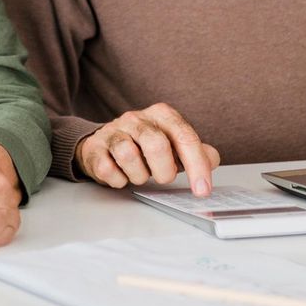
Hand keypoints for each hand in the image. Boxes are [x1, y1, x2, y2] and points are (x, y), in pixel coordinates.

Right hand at [74, 103, 219, 192]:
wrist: (104, 145)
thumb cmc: (145, 147)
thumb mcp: (173, 145)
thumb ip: (195, 151)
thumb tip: (211, 159)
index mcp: (161, 114)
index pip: (184, 136)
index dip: (196, 165)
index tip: (202, 190)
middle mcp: (135, 118)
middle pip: (156, 144)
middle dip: (164, 171)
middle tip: (163, 177)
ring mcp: (112, 131)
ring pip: (128, 156)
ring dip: (139, 176)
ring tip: (139, 174)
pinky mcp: (94, 148)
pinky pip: (108, 169)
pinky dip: (119, 180)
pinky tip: (121, 175)